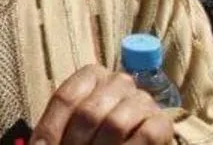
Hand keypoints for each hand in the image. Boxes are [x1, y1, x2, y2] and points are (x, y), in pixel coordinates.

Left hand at [33, 65, 174, 144]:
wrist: (128, 139)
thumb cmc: (96, 133)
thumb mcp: (73, 126)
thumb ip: (55, 130)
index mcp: (92, 74)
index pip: (65, 98)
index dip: (50, 128)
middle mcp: (119, 80)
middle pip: (88, 112)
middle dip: (74, 142)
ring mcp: (143, 99)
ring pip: (115, 124)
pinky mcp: (162, 121)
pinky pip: (146, 135)